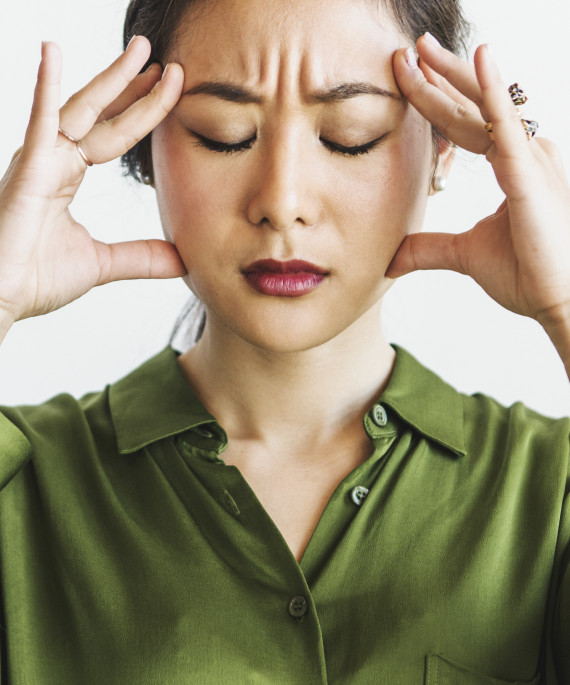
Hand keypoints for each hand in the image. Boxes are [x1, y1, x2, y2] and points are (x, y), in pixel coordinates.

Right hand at [0, 37, 185, 334]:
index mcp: (68, 175)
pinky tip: (53, 52)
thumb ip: (141, 256)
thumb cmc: (37, 278)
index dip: (141, 112)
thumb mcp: (103, 263)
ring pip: (81, 109)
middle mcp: (54, 159)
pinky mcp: (26, 170)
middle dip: (134, 86)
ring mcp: (39, 160)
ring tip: (141, 50)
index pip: (114, 135)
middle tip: (165, 61)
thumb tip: (183, 260)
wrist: (4, 299)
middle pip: (102, 114)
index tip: (168, 89)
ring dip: (111, 78)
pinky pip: (39, 122)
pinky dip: (46, 88)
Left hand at [389, 35, 569, 344]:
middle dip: (441, 76)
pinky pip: (508, 131)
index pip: (467, 125)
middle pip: (475, 107)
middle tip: (410, 50)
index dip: (438, 100)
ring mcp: (531, 162)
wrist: (560, 302)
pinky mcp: (532, 177)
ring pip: (483, 111)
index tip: (409, 77)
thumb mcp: (465, 255)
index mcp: (511, 166)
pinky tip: (482, 58)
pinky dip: (494, 95)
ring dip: (452, 77)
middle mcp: (524, 155)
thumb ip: (429, 248)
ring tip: (421, 49)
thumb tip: (391, 258)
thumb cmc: (528, 273)